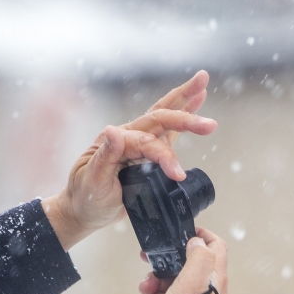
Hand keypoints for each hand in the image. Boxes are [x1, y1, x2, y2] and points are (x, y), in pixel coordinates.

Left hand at [43, 71, 217, 249]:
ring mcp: (137, 142)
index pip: (146, 143)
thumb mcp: (91, 181)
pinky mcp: (146, 152)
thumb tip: (114, 130)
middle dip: (185, 116)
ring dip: (185, 100)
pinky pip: (167, 131)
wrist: (83, 210)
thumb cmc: (86, 198)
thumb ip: (104, 157)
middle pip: (159, 117)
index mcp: (114, 141)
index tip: (178, 175)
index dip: (165, 156)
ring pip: (164, 116)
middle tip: (210, 124)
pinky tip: (197, 102)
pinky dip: (182, 116)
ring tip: (203, 82)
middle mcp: (127, 137)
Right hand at [139, 227, 227, 293]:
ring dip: (155, 283)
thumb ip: (199, 255)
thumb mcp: (194, 279)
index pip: (215, 245)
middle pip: (186, 262)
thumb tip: (197, 242)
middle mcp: (208, 287)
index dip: (200, 234)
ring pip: (172, 281)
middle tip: (149, 260)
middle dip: (165, 262)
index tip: (181, 233)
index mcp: (216, 276)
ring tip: (148, 291)